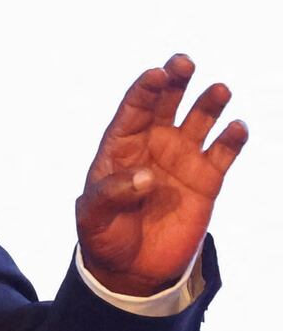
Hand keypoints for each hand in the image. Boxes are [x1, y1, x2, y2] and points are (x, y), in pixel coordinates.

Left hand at [77, 54, 247, 295]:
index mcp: (120, 147)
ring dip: (208, 103)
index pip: (132, 110)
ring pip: (199, 121)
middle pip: (165, 104)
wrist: (131, 268)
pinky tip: (237, 127)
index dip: (144, 90)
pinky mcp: (206, 180)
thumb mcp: (94, 217)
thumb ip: (112, 194)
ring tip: (218, 90)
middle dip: (175, 80)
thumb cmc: (104, 236)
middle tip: (183, 62)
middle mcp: (153, 145)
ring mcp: (181, 159)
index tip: (156, 74)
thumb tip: (146, 177)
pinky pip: (223, 152)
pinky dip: (232, 138)